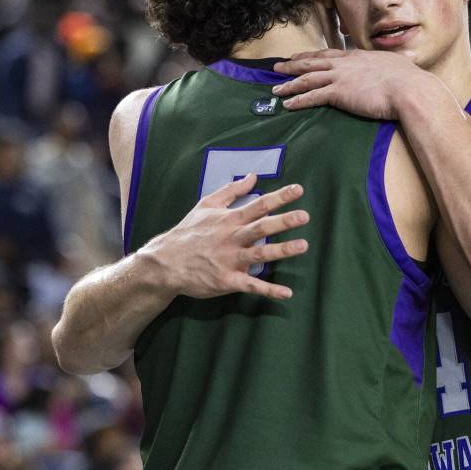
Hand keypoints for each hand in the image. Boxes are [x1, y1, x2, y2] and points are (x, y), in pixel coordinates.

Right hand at [139, 173, 308, 300]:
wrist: (165, 262)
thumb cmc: (188, 232)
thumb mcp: (206, 205)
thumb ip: (231, 191)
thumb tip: (252, 176)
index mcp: (229, 220)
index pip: (259, 205)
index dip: (280, 197)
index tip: (299, 190)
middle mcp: (232, 238)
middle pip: (261, 227)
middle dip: (284, 221)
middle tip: (305, 216)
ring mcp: (230, 260)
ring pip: (260, 254)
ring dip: (282, 251)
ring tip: (303, 246)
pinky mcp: (227, 280)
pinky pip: (251, 285)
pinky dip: (269, 290)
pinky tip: (286, 293)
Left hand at [272, 49, 437, 119]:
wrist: (409, 90)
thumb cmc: (408, 81)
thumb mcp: (395, 67)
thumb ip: (386, 68)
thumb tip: (392, 70)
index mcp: (358, 57)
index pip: (330, 54)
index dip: (313, 56)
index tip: (300, 57)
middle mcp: (346, 64)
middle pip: (313, 62)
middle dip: (293, 65)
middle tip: (278, 67)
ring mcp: (341, 77)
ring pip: (308, 78)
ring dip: (290, 83)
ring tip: (276, 88)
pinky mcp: (339, 93)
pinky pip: (313, 96)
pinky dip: (298, 100)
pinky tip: (288, 104)